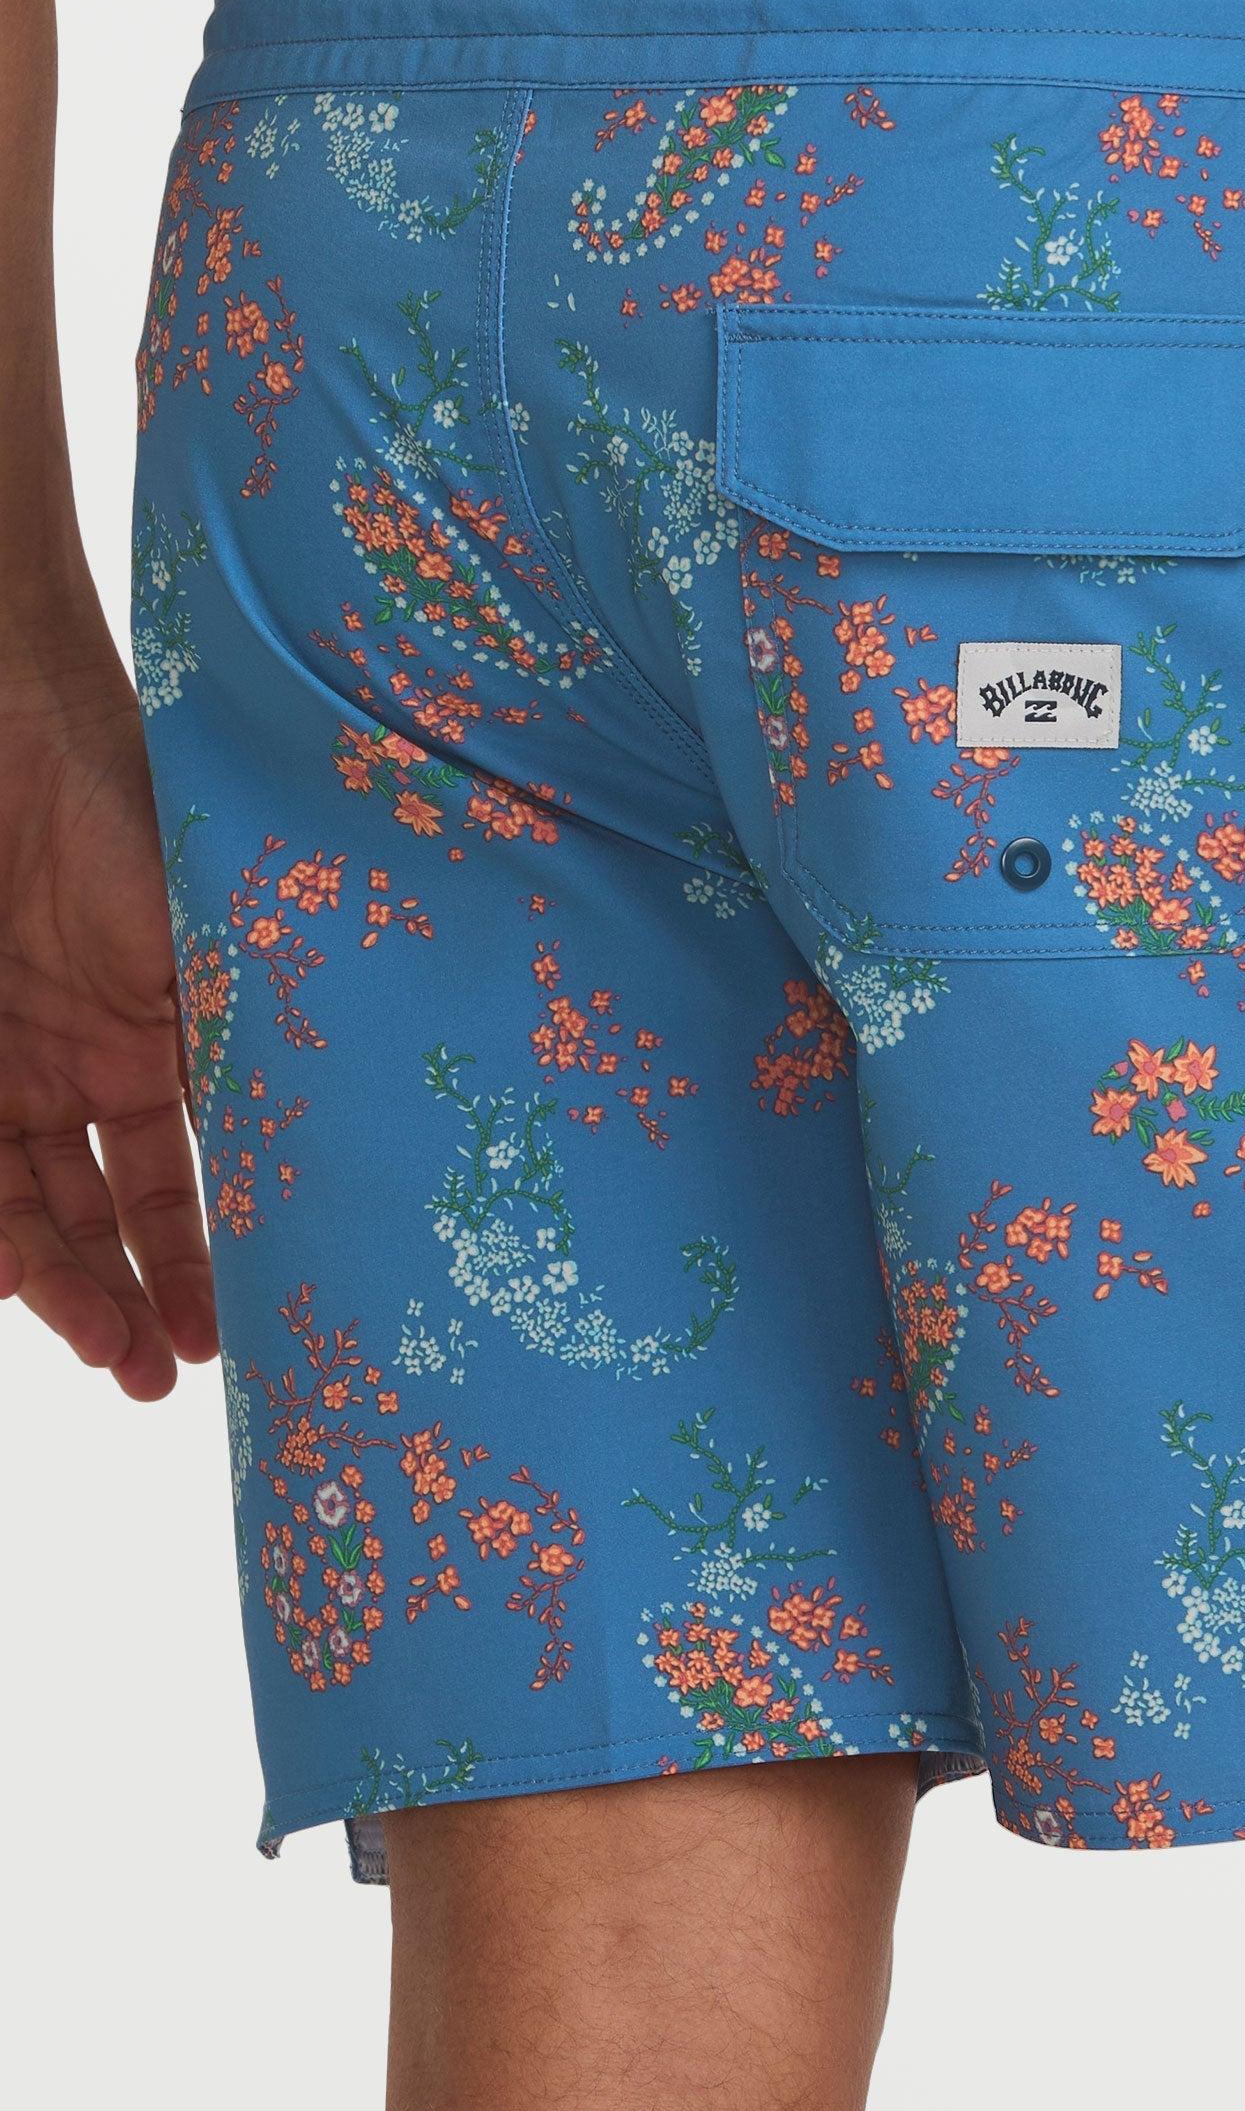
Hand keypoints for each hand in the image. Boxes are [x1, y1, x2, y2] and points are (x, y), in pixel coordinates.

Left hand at [0, 658, 214, 1392]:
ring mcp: (16, 1064)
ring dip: (65, 1288)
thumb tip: (345, 1146)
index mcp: (169, 1045)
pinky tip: (17, 1283)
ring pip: (34, 1210)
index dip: (207, 1263)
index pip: (193, 1180)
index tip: (235, 1338)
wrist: (12, 730)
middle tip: (157, 1380)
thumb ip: (253, 1036)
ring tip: (107, 1356)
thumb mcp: (216, 939)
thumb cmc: (136, 810)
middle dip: (131, 1303)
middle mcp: (91, 1070)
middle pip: (107, 1216)